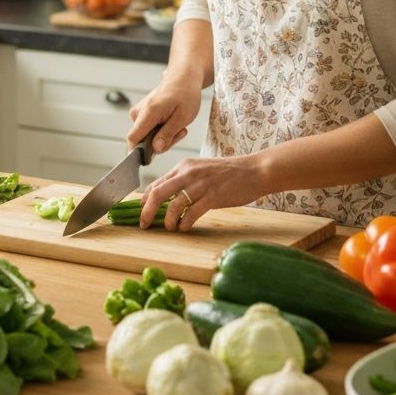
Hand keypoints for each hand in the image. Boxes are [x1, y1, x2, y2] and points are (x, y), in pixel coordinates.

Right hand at [127, 74, 201, 155]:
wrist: (183, 77)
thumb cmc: (186, 94)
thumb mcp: (183, 118)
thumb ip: (167, 134)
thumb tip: (154, 149)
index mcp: (149, 112)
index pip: (133, 138)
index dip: (137, 153)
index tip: (147, 162)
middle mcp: (140, 112)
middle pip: (143, 140)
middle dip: (162, 143)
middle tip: (180, 133)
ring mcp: (140, 112)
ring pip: (147, 136)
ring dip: (163, 136)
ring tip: (179, 126)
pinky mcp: (142, 113)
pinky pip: (148, 129)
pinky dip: (161, 130)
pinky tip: (172, 123)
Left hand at [140, 154, 261, 230]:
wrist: (254, 171)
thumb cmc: (228, 173)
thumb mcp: (201, 171)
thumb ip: (184, 181)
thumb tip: (167, 197)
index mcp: (183, 166)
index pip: (157, 183)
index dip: (145, 199)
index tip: (140, 211)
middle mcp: (188, 173)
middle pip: (158, 193)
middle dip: (147, 211)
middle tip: (144, 224)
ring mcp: (200, 185)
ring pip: (173, 204)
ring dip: (168, 220)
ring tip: (170, 228)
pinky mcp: (212, 196)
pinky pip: (191, 213)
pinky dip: (184, 223)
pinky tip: (184, 228)